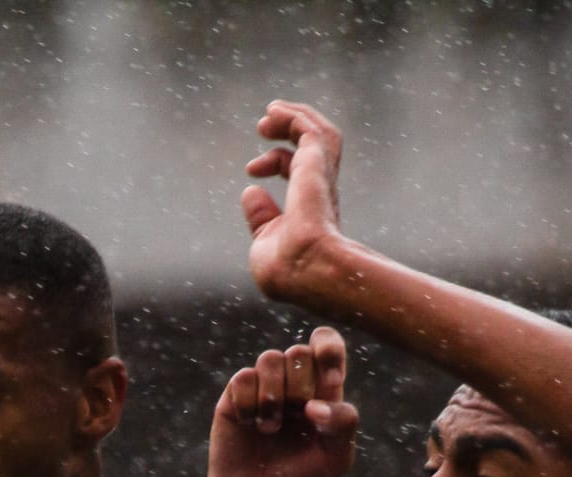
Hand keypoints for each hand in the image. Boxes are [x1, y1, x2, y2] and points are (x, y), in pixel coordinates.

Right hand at [199, 326, 357, 476]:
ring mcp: (262, 387)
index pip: (328, 346)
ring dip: (273, 396)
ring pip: (270, 358)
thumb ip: (344, 424)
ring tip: (270, 429)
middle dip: (300, 386)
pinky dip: (249, 404)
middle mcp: (293, 383)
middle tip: (297, 416)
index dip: (329, 348)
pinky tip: (249, 426)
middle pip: (300, 352)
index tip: (331, 378)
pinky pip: (243, 378)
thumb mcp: (335, 459)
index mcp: (323, 391)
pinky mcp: (234, 396)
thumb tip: (314, 404)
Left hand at [242, 101, 346, 303]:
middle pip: (312, 146)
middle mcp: (321, 191)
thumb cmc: (287, 270)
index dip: (272, 163)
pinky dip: (292, 116)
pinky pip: (309, 129)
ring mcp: (320, 178)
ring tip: (270, 111)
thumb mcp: (265, 242)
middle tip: (262, 127)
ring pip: (319, 132)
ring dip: (294, 116)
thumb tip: (250, 192)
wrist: (306, 269)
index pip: (296, 171)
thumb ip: (261, 218)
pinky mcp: (316, 165)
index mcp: (311, 209)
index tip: (250, 170)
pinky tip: (274, 111)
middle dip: (288, 130)